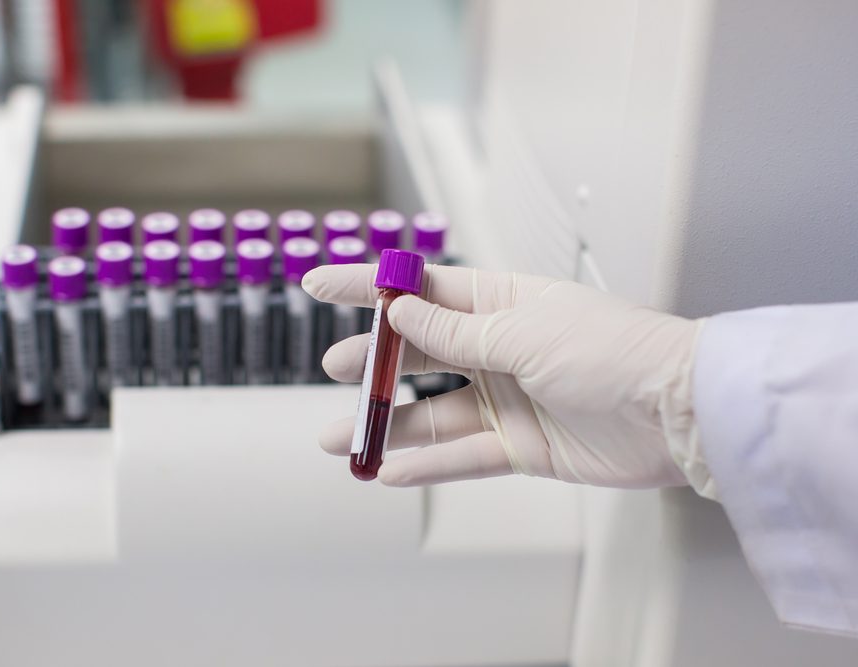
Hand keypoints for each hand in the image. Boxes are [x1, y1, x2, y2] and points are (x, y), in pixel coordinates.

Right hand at [302, 264, 710, 490]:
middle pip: (420, 354)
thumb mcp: (526, 333)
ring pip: (432, 413)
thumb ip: (458, 332)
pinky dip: (427, 464)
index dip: (368, 287)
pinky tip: (390, 470)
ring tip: (339, 439)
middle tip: (336, 370)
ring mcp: (508, 399)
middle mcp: (499, 348)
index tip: (318, 285)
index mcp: (502, 302)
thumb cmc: (615, 352)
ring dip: (387, 425)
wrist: (680, 415)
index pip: (422, 290)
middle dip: (373, 363)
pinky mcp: (522, 446)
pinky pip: (463, 455)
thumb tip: (401, 314)